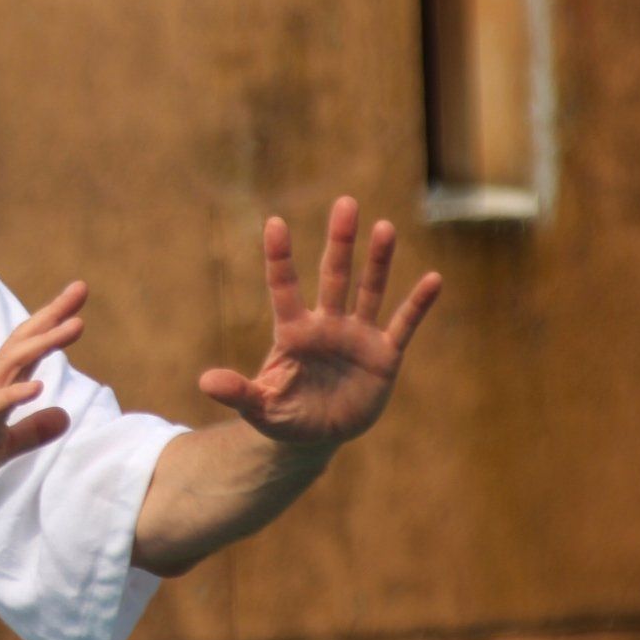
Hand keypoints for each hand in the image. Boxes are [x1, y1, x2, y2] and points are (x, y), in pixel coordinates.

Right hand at [0, 282, 84, 495]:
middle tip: (80, 288)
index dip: (53, 327)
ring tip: (76, 325)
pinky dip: (14, 394)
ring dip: (44, 342)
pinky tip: (37, 386)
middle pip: (23, 343)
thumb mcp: (0, 448)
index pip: (29, 350)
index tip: (78, 306)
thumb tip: (66, 416)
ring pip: (13, 364)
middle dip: (52, 316)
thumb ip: (31, 432)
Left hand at [199, 197, 441, 451]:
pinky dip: (418, 304)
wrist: (315, 436)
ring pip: (369, 290)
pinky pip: (403, 324)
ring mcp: (356, 336)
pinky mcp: (383, 355)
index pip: (283, 286)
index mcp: (292, 332)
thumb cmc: (282, 415)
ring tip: (385, 227)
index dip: (280, 257)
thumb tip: (205, 382)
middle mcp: (326, 325)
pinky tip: (434, 279)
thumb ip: (238, 392)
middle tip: (345, 203)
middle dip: (340, 241)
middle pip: (334, 275)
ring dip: (378, 261)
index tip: (274, 222)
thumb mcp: (259, 407)